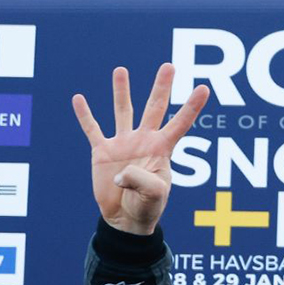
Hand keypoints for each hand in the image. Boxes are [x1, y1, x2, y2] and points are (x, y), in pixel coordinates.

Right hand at [72, 63, 209, 235]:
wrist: (126, 219)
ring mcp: (123, 143)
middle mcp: (144, 140)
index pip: (180, 123)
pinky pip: (93, 130)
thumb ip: (141, 181)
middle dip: (162, 87)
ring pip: (123, 111)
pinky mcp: (103, 152)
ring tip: (121, 70)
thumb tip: (121, 172)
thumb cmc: (147, 207)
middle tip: (169, 66)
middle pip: (155, 107)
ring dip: (122, 91)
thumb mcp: (153, 195)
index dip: (192, 106)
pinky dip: (85, 115)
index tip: (204, 88)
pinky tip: (79, 99)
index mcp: (162, 149)